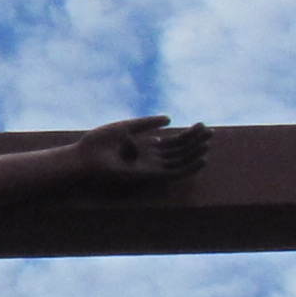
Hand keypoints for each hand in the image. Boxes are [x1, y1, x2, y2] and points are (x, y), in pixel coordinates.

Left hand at [72, 116, 208, 183]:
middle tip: (210, 131)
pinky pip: (173, 174)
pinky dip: (188, 168)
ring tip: (208, 142)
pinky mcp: (149, 176)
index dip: (188, 134)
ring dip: (195, 153)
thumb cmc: (99, 143)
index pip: (173, 142)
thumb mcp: (126, 127)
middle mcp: (151, 159)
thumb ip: (147, 123)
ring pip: (179, 162)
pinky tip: (201, 159)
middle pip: (179, 151)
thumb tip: (170, 119)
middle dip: (195, 141)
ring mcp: (151, 168)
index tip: (201, 124)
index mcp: (146, 147)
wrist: (85, 157)